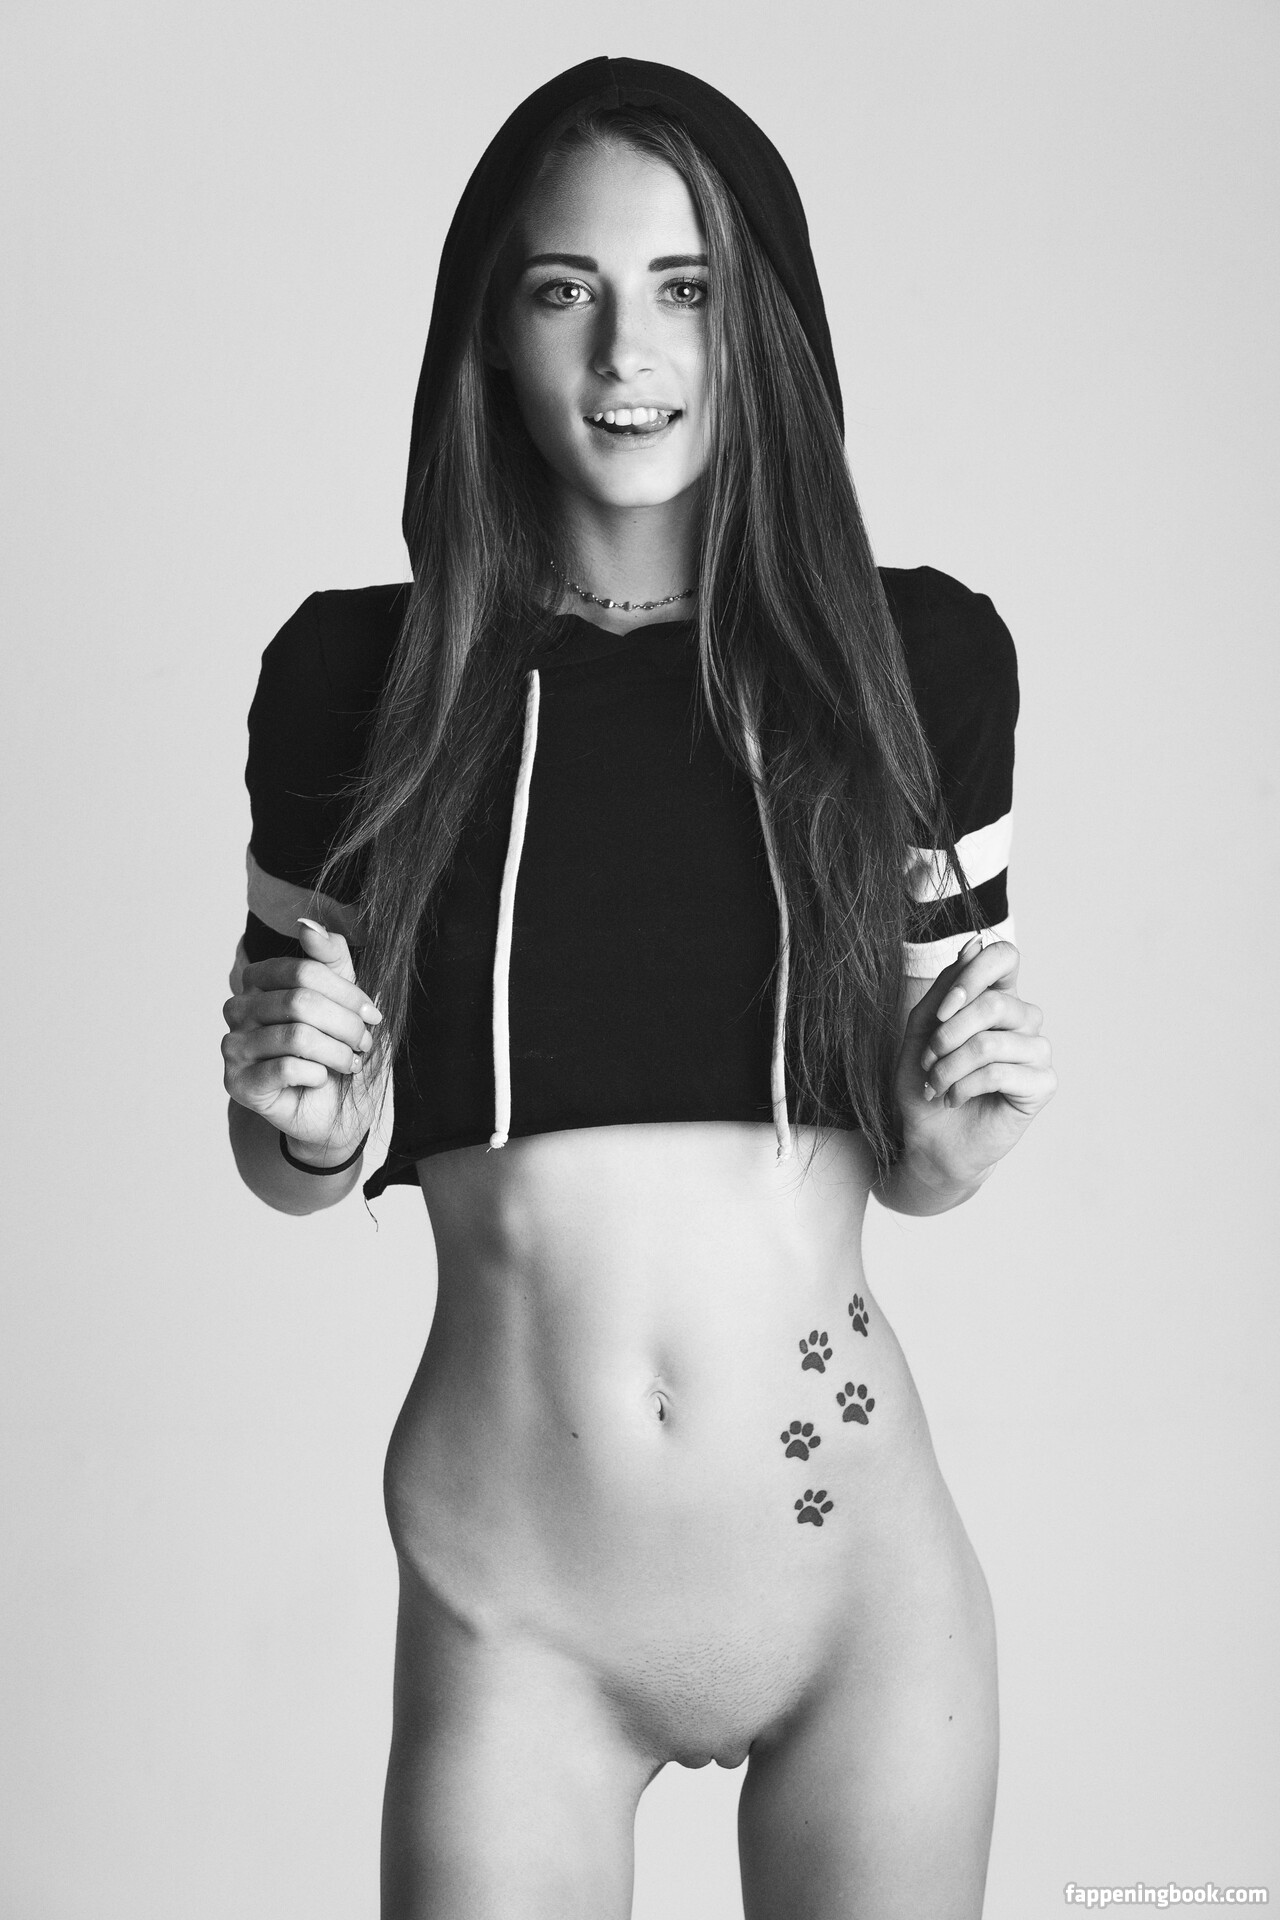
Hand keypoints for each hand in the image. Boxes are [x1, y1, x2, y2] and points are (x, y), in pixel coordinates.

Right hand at [222, 919, 384, 1162]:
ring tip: (350, 1063)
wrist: (335, 1111)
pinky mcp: (237, 1083)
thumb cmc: (337, 1049)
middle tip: (365, 1043)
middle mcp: (238, 1009)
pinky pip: (284, 1069)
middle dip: (346, 1024)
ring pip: (296, 1036)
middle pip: (300, 1002)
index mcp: (260, 981)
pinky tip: (321, 1079)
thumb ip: (330, 960)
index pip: (303, 971)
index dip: (346, 992)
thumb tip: (307, 924)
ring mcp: (233, 1046)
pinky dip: (315, 1074)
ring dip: (336, 1052)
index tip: (374, 1014)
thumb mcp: (344, 999)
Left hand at [894, 935, 1056, 1189]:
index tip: (941, 1011)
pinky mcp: (1043, 1084)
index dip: (973, 975)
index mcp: (997, 998)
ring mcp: (1037, 1051)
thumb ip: (944, 989)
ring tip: (936, 1085)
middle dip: (947, 1036)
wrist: (928, 1139)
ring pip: (992, 1042)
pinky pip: (1000, 1072)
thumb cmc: (924, 1083)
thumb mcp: (921, 1030)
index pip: (1004, 957)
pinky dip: (965, 1086)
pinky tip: (955, 1098)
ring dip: (950, 1067)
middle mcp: (1023, 1019)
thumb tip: (972, 944)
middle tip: (928, 1061)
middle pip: (995, 1003)